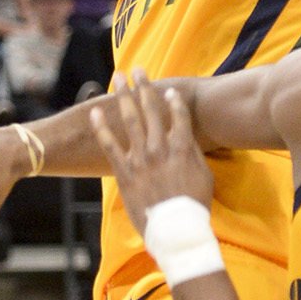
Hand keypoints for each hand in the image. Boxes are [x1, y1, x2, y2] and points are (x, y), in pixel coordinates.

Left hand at [90, 73, 212, 238]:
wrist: (176, 230)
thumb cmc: (194, 206)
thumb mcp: (205, 176)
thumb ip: (195, 154)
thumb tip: (187, 137)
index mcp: (182, 147)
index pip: (178, 115)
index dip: (174, 100)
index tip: (169, 90)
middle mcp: (160, 147)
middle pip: (151, 109)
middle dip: (144, 87)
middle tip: (138, 69)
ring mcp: (141, 158)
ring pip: (130, 119)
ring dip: (124, 96)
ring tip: (118, 79)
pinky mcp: (125, 172)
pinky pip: (110, 145)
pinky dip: (102, 127)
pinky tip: (95, 112)